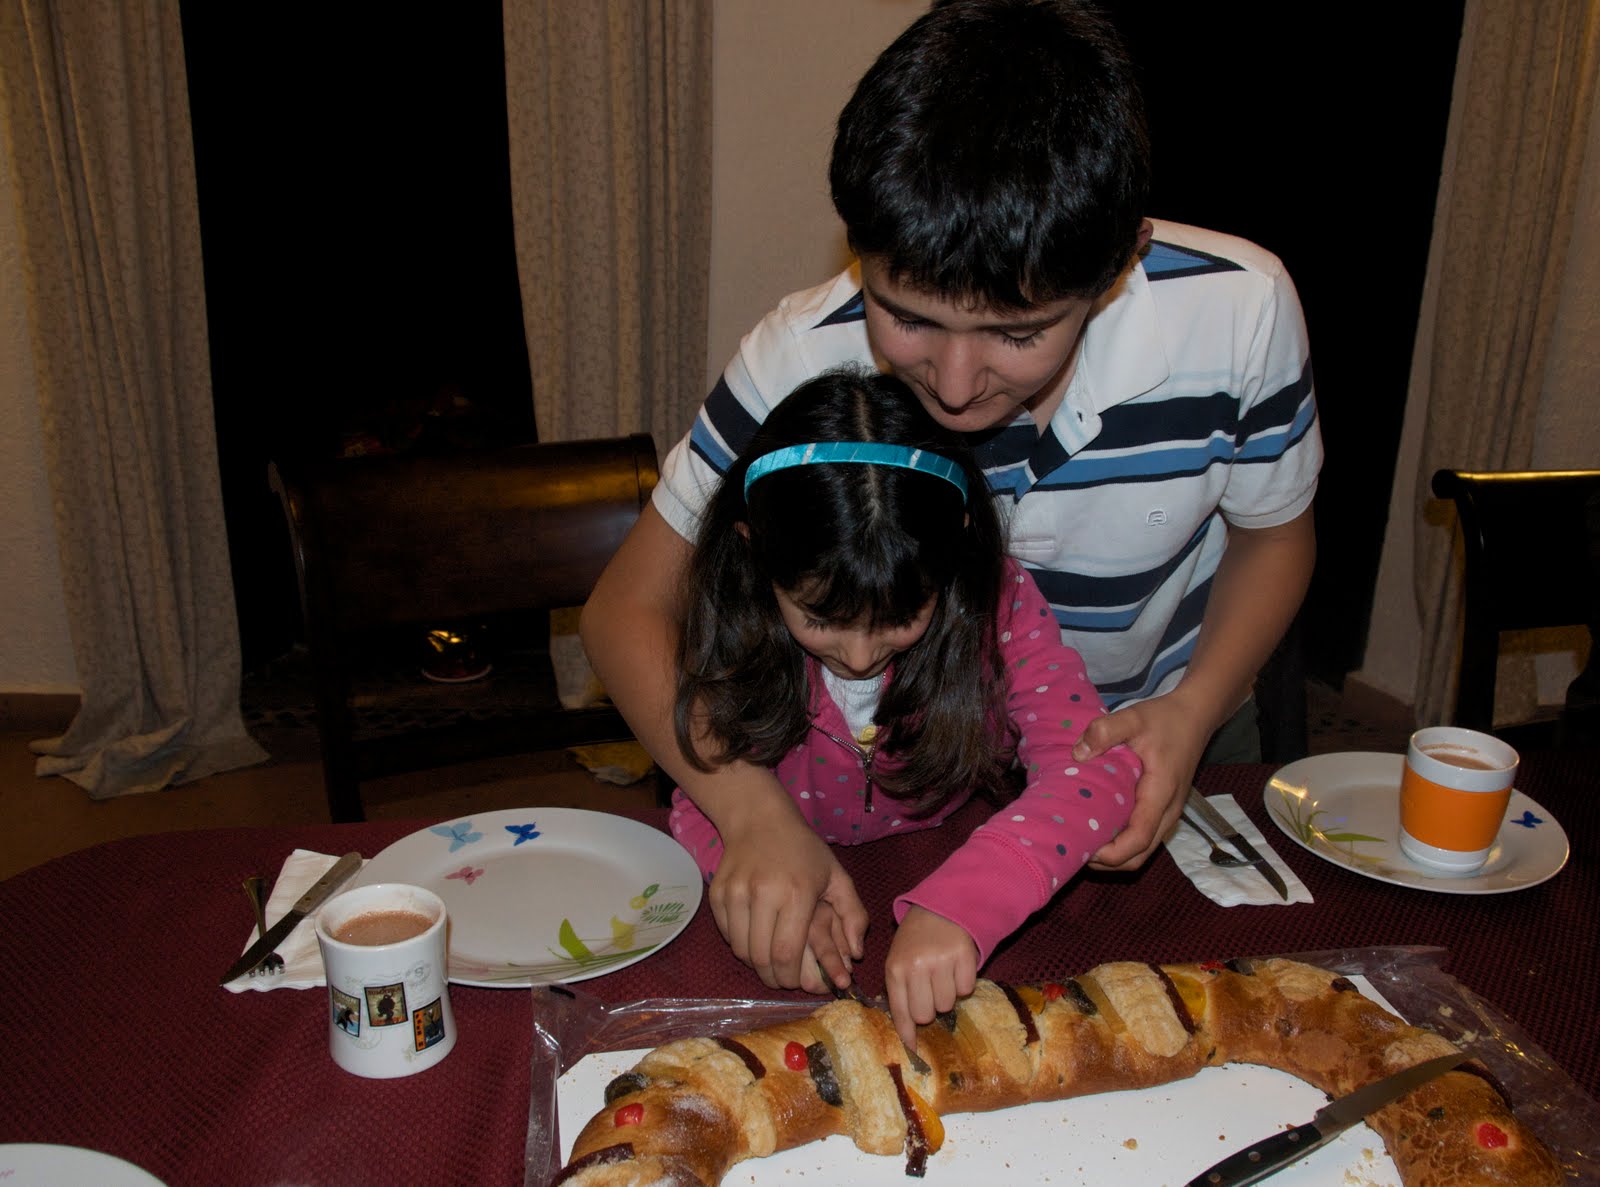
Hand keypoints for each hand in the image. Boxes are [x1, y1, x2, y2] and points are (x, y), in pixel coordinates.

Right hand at [710, 809, 867, 989]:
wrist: (759, 819)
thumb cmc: (804, 851)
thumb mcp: (837, 876)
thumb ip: (854, 915)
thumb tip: (856, 955)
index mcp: (797, 894)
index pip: (786, 954)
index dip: (790, 978)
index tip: (796, 983)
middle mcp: (763, 894)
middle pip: (761, 958)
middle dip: (772, 977)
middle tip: (781, 980)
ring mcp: (736, 893)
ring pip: (741, 950)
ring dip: (755, 964)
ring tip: (768, 962)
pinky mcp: (718, 894)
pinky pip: (727, 934)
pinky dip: (739, 945)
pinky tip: (754, 940)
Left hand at [883, 906, 977, 1051]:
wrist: (939, 908)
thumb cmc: (915, 941)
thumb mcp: (898, 960)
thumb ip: (899, 992)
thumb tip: (908, 1032)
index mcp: (895, 968)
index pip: (900, 1011)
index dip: (907, 1034)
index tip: (913, 1050)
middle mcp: (916, 966)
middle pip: (926, 1014)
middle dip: (929, 1008)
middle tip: (930, 992)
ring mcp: (940, 960)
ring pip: (947, 1004)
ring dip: (946, 995)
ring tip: (942, 975)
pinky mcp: (963, 955)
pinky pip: (966, 989)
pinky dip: (963, 983)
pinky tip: (955, 968)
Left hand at [1074, 692, 1211, 870]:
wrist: (1195, 716)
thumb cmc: (1165, 719)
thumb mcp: (1133, 717)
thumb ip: (1105, 731)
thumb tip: (1078, 754)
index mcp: (1160, 794)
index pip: (1138, 839)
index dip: (1111, 853)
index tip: (1083, 849)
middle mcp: (1168, 811)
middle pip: (1139, 855)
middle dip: (1108, 861)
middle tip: (1075, 847)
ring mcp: (1168, 813)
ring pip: (1142, 850)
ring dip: (1114, 854)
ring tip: (1083, 841)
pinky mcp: (1164, 810)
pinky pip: (1144, 837)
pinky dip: (1122, 843)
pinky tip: (1099, 828)